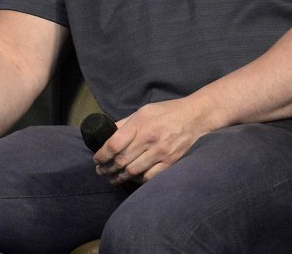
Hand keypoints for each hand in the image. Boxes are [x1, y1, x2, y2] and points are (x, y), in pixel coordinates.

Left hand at [92, 99, 214, 184]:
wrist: (195, 116)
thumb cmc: (166, 112)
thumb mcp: (142, 111)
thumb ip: (125, 123)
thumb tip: (107, 133)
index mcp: (139, 124)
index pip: (114, 145)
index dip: (101, 155)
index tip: (96, 159)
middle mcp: (149, 139)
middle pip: (121, 160)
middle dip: (107, 168)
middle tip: (100, 171)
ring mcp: (161, 152)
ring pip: (133, 171)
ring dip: (119, 177)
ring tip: (111, 178)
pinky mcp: (171, 162)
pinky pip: (150, 177)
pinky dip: (138, 180)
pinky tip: (132, 178)